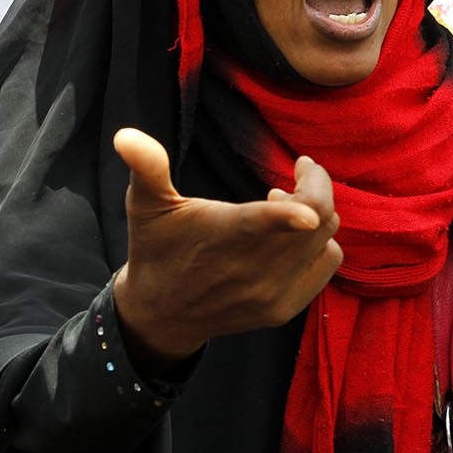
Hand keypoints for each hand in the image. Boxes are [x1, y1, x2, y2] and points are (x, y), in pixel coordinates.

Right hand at [110, 128, 342, 372]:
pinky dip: (319, 242)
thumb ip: (146, 167)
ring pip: (327, 238)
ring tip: (285, 203)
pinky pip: (327, 262)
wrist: (161, 316)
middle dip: (313, 185)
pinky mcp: (284, 309)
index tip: (307, 166)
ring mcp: (272, 293)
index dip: (296, 203)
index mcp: (224, 236)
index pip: (266, 221)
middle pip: (318, 216)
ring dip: (317, 213)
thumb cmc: (156, 248)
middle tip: (294, 175)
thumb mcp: (145, 205)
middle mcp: (253, 270)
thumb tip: (124, 136)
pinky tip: (292, 235)